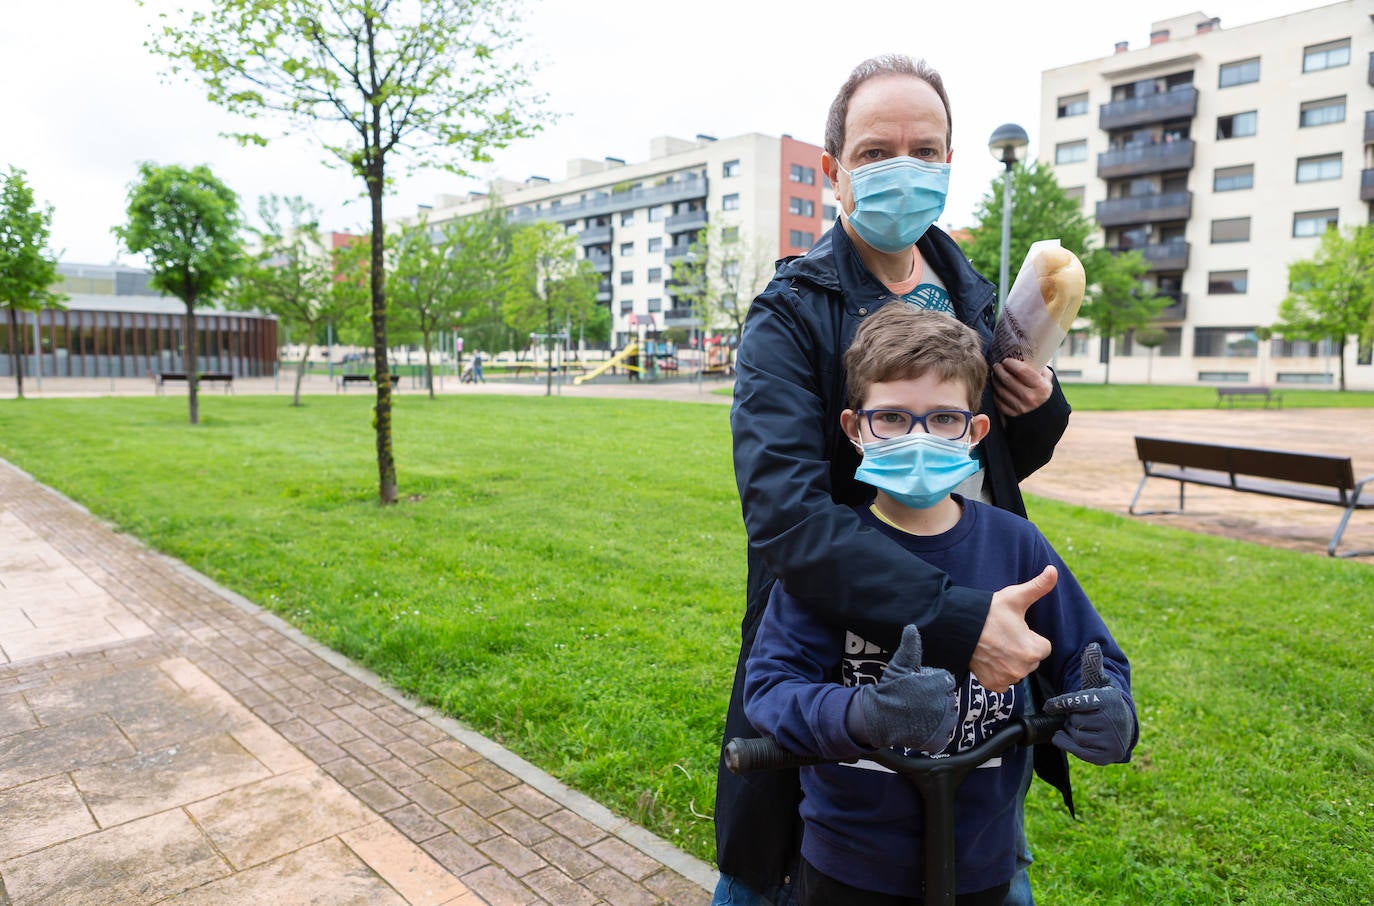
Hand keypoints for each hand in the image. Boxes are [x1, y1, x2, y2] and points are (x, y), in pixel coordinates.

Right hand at [857, 625, 958, 752]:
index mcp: (942, 683)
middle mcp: (947, 703)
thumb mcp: (900, 665)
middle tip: (914, 702)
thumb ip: (910, 647)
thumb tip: (911, 627)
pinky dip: (933, 733)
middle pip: (947, 699)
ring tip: (916, 715)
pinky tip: (919, 727)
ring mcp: (944, 723)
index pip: (945, 681)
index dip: (931, 684)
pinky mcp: (940, 740)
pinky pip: (942, 735)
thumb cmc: (889, 689)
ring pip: (946, 717)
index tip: (917, 688)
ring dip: (936, 717)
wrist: (878, 717)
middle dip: (934, 700)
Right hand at [971, 566, 1054, 692]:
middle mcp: (1022, 669)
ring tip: (994, 647)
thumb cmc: (988, 612)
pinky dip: (997, 674)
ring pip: (1017, 670)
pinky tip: (989, 660)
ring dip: (1010, 662)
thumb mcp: (1015, 598)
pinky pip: (1003, 683)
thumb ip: (1038, 586)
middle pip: (1030, 660)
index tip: (1015, 629)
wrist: (958, 627)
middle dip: (1021, 650)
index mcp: (1033, 650)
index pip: (1043, 647)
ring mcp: (1007, 678)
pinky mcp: (993, 684)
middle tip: (1003, 637)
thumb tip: (1053, 570)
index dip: (1030, 636)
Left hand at [993, 358, 1052, 416]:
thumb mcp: (1046, 377)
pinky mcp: (1012, 414)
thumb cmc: (1043, 389)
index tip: (1006, 360)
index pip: (1021, 371)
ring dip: (995, 380)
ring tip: (994, 374)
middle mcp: (1031, 398)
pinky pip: (998, 401)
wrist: (1044, 413)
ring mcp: (1021, 407)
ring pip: (1001, 390)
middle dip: (999, 370)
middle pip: (1008, 380)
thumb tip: (1024, 353)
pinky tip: (995, 386)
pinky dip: (995, 392)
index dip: (1011, 364)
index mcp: (1040, 387)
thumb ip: (1038, 366)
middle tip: (997, 365)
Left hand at [1043, 643, 1136, 764]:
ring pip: (1074, 735)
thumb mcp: (1100, 682)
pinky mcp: (1106, 756)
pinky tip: (1076, 737)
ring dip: (1072, 731)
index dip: (1060, 704)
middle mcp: (1112, 720)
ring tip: (1086, 726)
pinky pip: (1076, 750)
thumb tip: (1092, 646)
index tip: (1049, 707)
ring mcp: (1110, 740)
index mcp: (1107, 700)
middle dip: (1073, 718)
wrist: (1123, 726)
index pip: (1077, 702)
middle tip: (1084, 716)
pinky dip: (1069, 744)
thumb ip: (1092, 666)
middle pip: (1073, 720)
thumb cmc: (1104, 701)